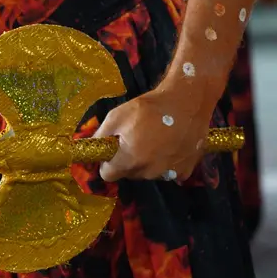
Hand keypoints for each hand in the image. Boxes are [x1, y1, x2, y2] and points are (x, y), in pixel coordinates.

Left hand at [92, 83, 212, 182]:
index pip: (108, 175)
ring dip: (147, 162)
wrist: (186, 102)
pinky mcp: (186, 171)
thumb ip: (101, 135)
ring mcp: (170, 174)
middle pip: (129, 173)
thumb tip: (91, 146)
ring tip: (154, 140)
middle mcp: (149, 172)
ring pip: (148, 173)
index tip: (111, 151)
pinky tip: (169, 145)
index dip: (107, 163)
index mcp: (130, 160)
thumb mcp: (116, 116)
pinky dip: (166, 163)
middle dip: (127, 160)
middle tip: (134, 139)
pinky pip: (168, 172)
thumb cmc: (148, 108)